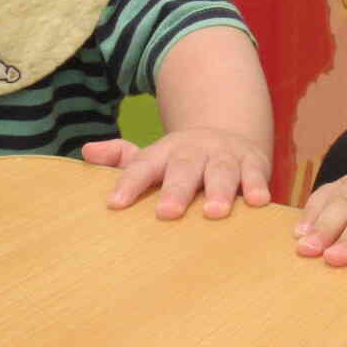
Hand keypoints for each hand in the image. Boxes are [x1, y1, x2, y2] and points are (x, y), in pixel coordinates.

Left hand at [82, 128, 270, 218]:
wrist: (228, 133)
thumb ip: (123, 159)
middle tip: (167, 213)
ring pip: (222, 171)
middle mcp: (195, 152)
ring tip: (215, 212)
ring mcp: (225, 155)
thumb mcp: (154, 157)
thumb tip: (87, 151)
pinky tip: (259, 202)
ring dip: (220, 190)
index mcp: (165, 153)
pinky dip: (259, 186)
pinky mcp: (254, 162)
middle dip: (176, 190)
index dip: (129, 183)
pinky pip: (257, 174)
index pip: (143, 166)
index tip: (114, 203)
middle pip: (183, 168)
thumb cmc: (182, 159)